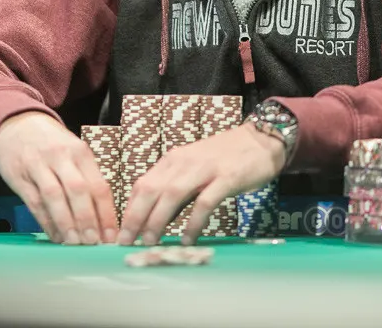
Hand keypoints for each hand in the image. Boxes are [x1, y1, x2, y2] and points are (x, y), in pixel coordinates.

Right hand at [0, 111, 116, 244]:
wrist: (17, 124)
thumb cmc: (52, 144)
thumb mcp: (74, 152)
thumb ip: (87, 179)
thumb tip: (103, 219)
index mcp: (81, 153)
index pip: (98, 186)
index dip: (106, 214)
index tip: (112, 237)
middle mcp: (61, 157)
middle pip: (78, 190)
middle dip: (87, 220)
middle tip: (93, 243)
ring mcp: (39, 166)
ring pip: (55, 197)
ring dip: (66, 222)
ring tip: (74, 243)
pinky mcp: (19, 176)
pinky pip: (34, 202)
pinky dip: (46, 221)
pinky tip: (55, 236)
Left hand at [117, 123, 285, 246]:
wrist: (260, 140)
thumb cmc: (225, 157)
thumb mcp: (193, 167)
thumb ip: (175, 187)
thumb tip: (156, 218)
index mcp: (172, 160)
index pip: (142, 184)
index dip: (129, 209)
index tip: (121, 233)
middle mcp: (183, 161)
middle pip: (151, 189)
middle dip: (136, 217)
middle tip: (127, 242)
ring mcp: (204, 169)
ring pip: (172, 194)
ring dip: (158, 220)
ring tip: (150, 242)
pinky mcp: (226, 178)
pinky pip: (204, 202)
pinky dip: (193, 222)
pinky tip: (187, 237)